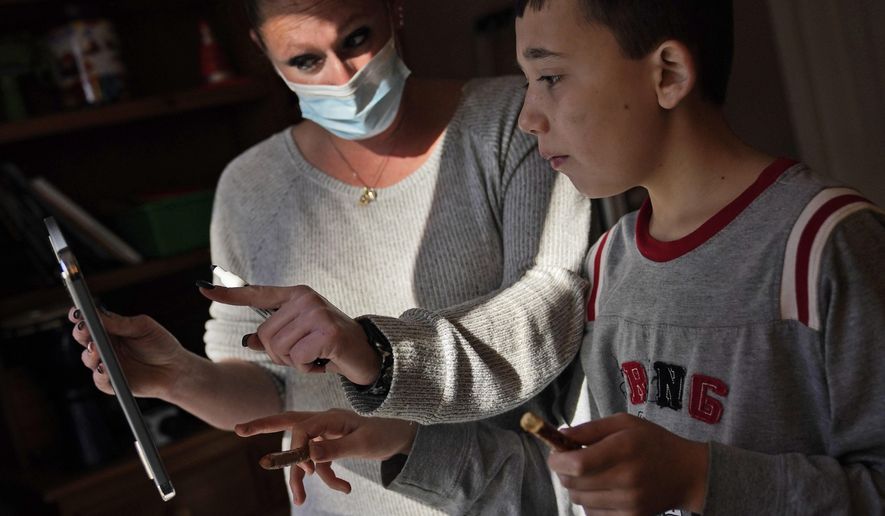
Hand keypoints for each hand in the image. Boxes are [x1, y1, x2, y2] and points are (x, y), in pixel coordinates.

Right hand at [69, 307, 187, 398]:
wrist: (176, 369)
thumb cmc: (161, 344)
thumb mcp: (144, 328)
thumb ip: (121, 323)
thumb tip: (98, 315)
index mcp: (111, 329)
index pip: (90, 321)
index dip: (80, 316)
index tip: (76, 311)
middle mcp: (105, 346)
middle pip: (84, 338)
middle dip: (81, 332)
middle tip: (83, 328)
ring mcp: (106, 364)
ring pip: (89, 359)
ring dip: (90, 353)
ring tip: (96, 348)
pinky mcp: (111, 383)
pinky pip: (100, 380)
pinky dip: (100, 374)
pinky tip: (104, 368)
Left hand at [199, 285, 380, 384]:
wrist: (365, 354)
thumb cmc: (329, 347)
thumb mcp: (299, 339)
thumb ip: (274, 338)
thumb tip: (247, 340)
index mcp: (296, 295)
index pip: (256, 294)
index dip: (228, 293)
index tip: (200, 288)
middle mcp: (305, 299)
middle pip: (266, 336)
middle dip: (281, 355)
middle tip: (305, 354)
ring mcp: (317, 313)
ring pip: (279, 349)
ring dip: (295, 363)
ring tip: (315, 356)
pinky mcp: (327, 332)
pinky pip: (297, 359)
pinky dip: (307, 368)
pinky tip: (323, 362)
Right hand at [235, 409, 417, 505]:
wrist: (401, 436)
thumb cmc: (384, 435)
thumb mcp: (363, 445)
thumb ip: (336, 448)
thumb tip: (309, 453)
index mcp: (331, 417)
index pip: (302, 427)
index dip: (295, 447)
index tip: (300, 467)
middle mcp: (325, 422)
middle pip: (289, 425)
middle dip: (265, 429)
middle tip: (239, 429)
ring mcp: (326, 433)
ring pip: (303, 453)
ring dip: (302, 476)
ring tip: (299, 501)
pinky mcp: (330, 445)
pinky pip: (318, 462)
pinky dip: (325, 477)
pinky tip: (343, 488)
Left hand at [548, 413, 707, 514]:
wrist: (687, 473)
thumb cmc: (652, 442)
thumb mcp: (624, 423)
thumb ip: (590, 429)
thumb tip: (560, 436)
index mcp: (624, 449)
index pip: (578, 464)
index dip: (558, 460)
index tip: (555, 454)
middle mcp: (626, 478)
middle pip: (574, 483)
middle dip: (564, 471)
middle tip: (571, 460)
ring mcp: (629, 502)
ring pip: (580, 500)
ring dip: (576, 486)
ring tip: (589, 473)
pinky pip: (593, 514)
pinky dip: (589, 501)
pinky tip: (601, 488)